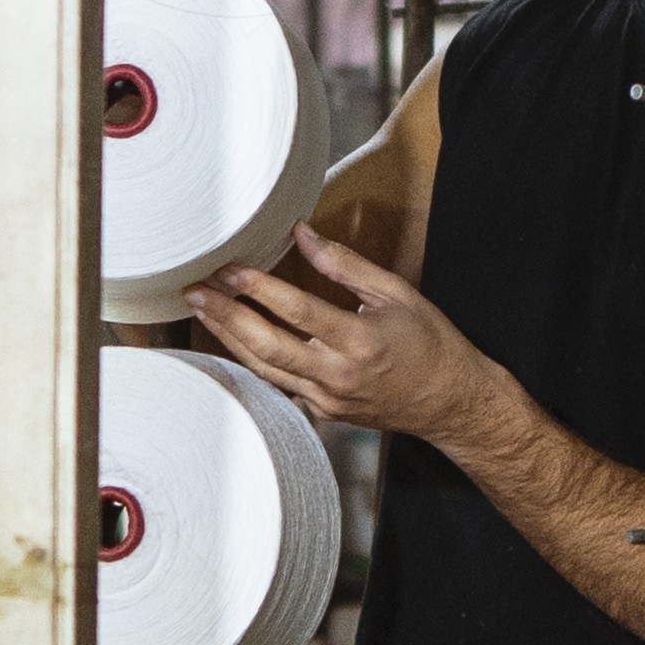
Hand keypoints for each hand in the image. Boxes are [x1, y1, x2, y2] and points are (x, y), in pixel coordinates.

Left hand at [189, 224, 488, 446]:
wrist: (449, 401)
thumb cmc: (429, 344)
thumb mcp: (395, 293)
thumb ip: (346, 264)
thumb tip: (303, 234)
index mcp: (361, 341)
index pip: (298, 311)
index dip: (259, 288)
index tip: (230, 268)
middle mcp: (339, 375)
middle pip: (268, 346)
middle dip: (226, 315)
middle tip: (196, 289)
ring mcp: (327, 399)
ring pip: (264, 369)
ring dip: (228, 337)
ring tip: (202, 308)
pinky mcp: (322, 411)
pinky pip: (278, 382)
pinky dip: (251, 358)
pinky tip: (232, 337)